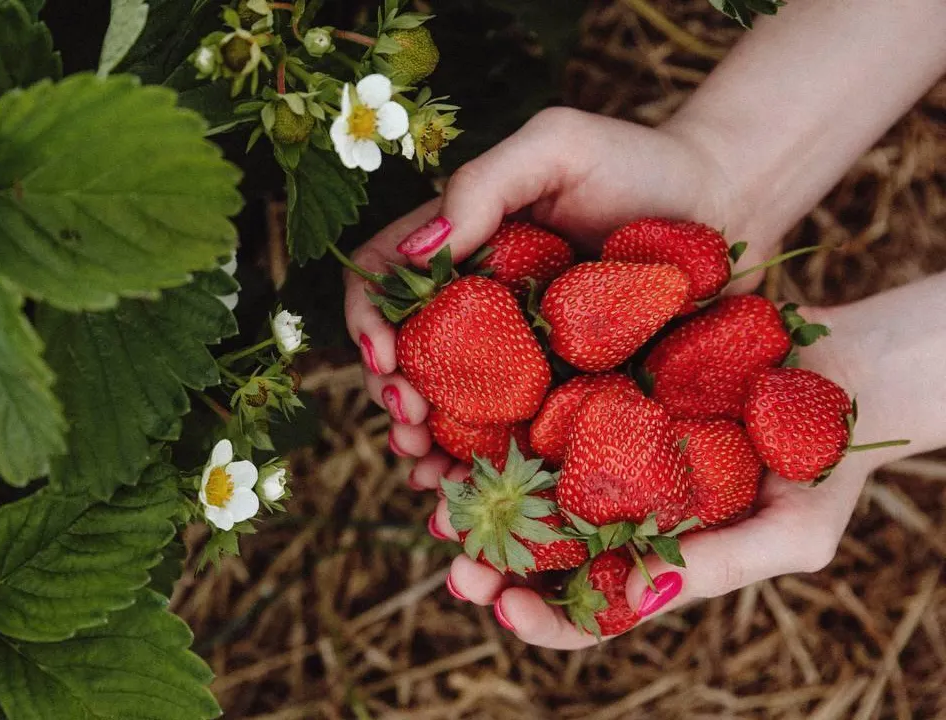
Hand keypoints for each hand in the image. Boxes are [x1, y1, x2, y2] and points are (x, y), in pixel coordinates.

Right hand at [344, 107, 766, 477]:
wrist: (731, 204)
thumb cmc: (642, 162)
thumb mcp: (555, 146)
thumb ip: (482, 184)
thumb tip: (416, 254)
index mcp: (461, 251)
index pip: (383, 281)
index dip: (369, 321)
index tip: (384, 358)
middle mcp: (480, 310)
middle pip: (408, 358)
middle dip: (393, 398)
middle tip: (407, 425)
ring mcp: (523, 360)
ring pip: (453, 412)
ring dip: (428, 449)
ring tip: (429, 477)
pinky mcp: (569, 398)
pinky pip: (521, 442)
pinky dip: (493, 473)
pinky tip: (480, 494)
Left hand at [428, 304, 882, 648]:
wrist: (843, 367)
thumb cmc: (827, 462)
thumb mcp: (792, 528)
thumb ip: (719, 567)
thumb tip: (636, 603)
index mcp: (651, 558)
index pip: (584, 610)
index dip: (540, 617)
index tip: (502, 607)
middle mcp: (612, 508)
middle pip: (533, 550)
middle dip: (486, 559)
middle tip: (452, 551)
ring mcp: (597, 448)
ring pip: (517, 480)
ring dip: (470, 490)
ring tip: (434, 481)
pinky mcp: (591, 383)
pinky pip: (531, 401)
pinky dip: (488, 411)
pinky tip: (454, 405)